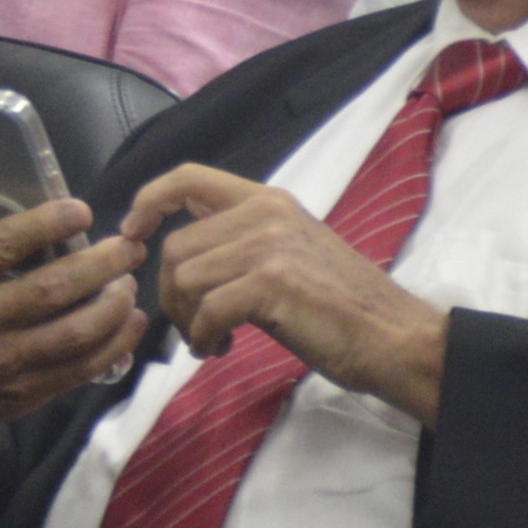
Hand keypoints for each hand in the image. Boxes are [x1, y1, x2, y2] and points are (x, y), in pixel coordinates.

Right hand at [0, 191, 144, 522]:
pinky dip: (114, 344)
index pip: (3, 243)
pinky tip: (129, 323)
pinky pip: (80, 368)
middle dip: (102, 264)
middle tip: (128, 248)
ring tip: (129, 283)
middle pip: (52, 288)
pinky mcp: (21, 394)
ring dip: (114, 305)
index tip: (82, 211)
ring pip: (74, 331)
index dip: (50, 223)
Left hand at [128, 164, 449, 421]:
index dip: (148, 201)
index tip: (131, 233)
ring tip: (210, 340)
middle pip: (176, 246)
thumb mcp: (290, 252)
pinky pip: (205, 310)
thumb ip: (241, 240)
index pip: (188, 177)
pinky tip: (218, 349)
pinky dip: (202, 337)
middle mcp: (266, 213)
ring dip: (185, 320)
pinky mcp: (271, 283)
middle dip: (170, 293)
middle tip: (192, 325)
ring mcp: (269, 245)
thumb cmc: (342, 305)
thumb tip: (180, 255)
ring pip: (184, 280)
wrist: (396, 338)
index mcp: (268, 200)